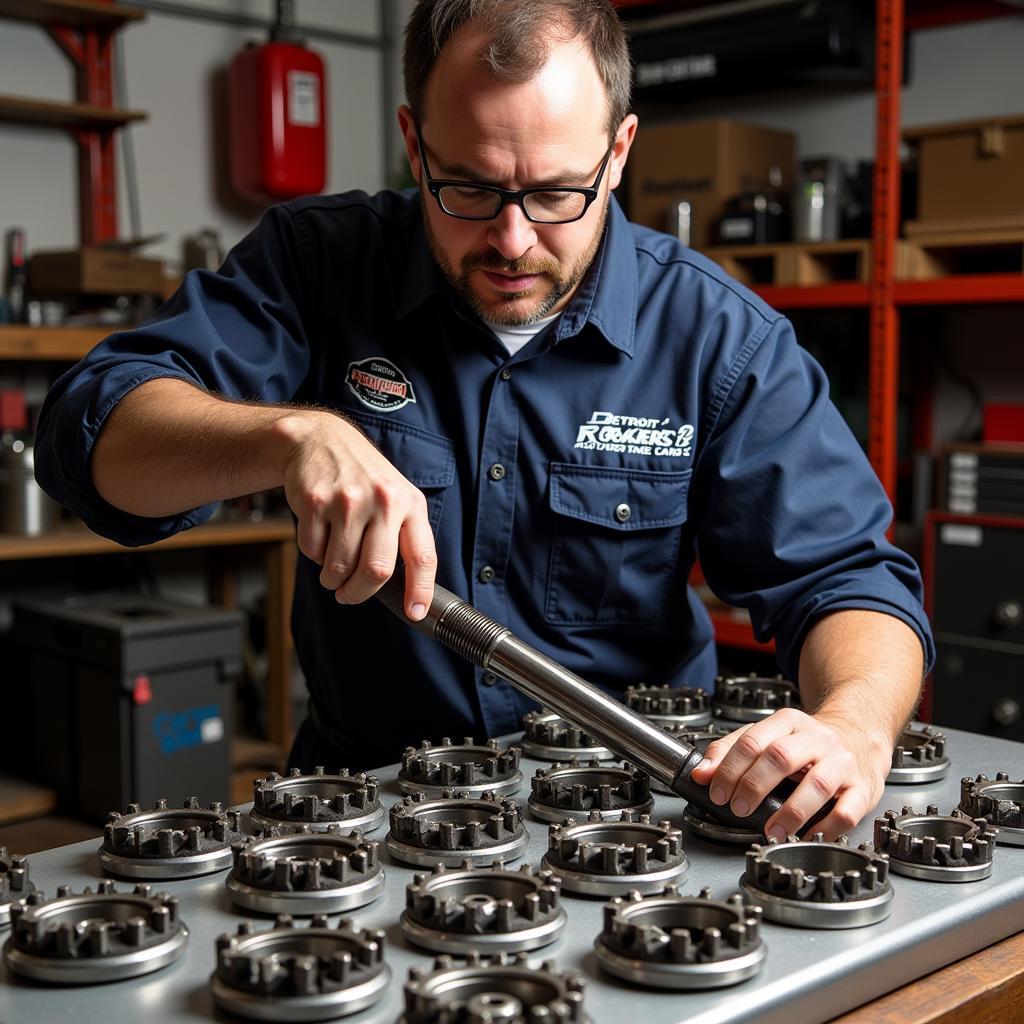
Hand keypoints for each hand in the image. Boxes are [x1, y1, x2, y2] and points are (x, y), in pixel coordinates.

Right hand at [277, 410, 436, 618]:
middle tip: (349, 594)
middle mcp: (383, 501)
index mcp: (410, 504)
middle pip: (376, 571)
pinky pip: (312, 551)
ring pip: (339, 567)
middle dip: (360, 593)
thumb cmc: (364, 477)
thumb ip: (403, 537)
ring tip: (332, 564)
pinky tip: (320, 533)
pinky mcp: (315, 502)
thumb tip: (405, 591)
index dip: (420, 590)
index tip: (415, 613)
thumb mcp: (396, 497)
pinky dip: (313, 554)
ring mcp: (348, 501)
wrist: (322, 440)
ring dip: (333, 578)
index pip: (422, 556)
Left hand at [689, 708, 891, 840]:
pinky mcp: (863, 788)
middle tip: (738, 808)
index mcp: (788, 722)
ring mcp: (842, 762)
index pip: (753, 740)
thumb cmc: (806, 743)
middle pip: (780, 757)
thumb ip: (732, 751)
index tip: (717, 792)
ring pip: (816, 784)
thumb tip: (701, 773)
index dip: (730, 769)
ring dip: (789, 812)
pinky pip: (846, 811)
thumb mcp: (769, 736)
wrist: (860, 737)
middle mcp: (817, 739)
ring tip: (771, 831)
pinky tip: (807, 836)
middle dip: (754, 786)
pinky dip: (824, 828)